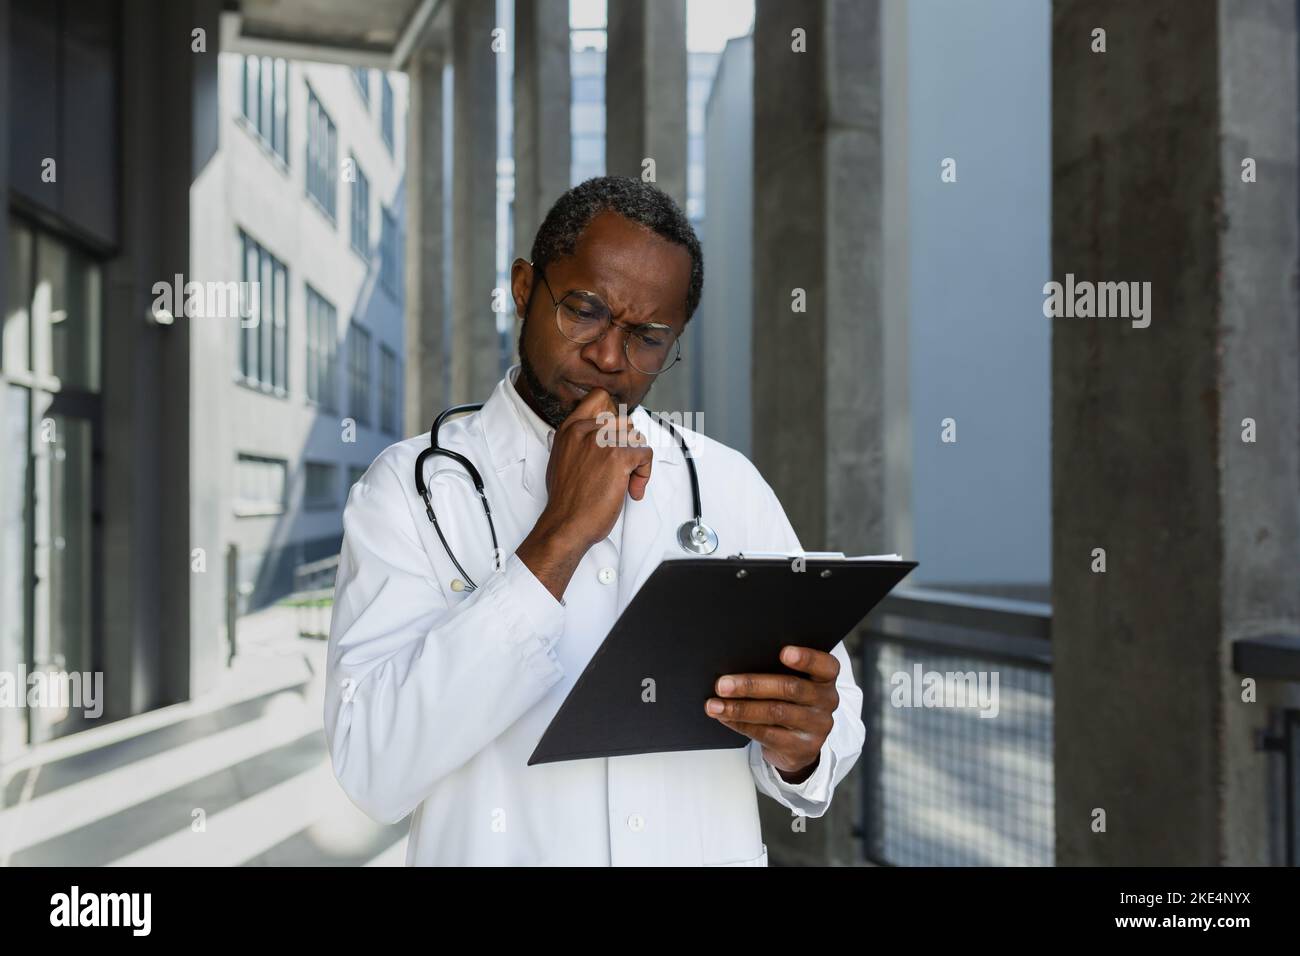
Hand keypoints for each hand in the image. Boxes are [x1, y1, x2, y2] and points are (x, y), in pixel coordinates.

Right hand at [516, 388, 652, 600]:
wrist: (566, 523)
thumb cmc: (565, 500)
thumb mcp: (561, 459)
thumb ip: (578, 442)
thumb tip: (596, 437)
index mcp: (570, 429)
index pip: (600, 398)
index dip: (614, 415)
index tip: (616, 437)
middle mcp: (585, 430)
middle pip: (624, 422)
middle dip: (627, 445)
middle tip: (621, 469)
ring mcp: (602, 442)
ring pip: (636, 438)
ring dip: (636, 461)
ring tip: (626, 481)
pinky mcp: (618, 457)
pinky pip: (645, 453)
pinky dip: (645, 473)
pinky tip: (633, 489)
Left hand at [704, 645, 838, 782]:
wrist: (800, 743)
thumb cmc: (790, 701)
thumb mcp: (795, 682)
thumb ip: (778, 670)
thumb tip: (738, 661)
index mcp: (825, 677)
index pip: (825, 665)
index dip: (806, 658)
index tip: (783, 652)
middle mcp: (826, 701)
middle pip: (790, 688)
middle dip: (752, 685)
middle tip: (723, 684)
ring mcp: (816, 726)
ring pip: (775, 713)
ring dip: (740, 708)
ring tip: (715, 705)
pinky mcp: (801, 748)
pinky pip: (767, 734)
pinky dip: (741, 724)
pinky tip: (725, 718)